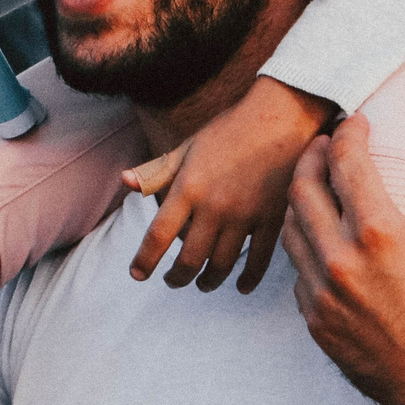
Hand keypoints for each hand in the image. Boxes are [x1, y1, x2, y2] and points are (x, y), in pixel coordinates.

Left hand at [126, 75, 331, 292]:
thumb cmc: (229, 130)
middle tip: (172, 280)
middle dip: (177, 277)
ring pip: (222, 265)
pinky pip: (259, 260)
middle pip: (190, 259)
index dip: (144, 260)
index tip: (138, 274)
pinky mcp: (272, 219)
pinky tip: (240, 286)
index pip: (158, 235)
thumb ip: (158, 171)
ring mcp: (245, 215)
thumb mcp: (188, 146)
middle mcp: (214, 206)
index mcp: (189, 187)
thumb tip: (125, 182)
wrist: (279, 117)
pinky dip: (248, 279)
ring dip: (208, 281)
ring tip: (202, 283)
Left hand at [284, 123, 404, 404]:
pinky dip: (305, 245)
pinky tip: (322, 237)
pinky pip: (297, 272)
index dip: (348, 132)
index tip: (355, 122)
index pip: (347, 162)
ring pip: (291, 230)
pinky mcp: (317, 323)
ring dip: (301, 199)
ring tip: (318, 185)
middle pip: (303, 189)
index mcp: (382, 235)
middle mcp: (343, 262)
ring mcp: (324, 296)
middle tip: (326, 145)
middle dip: (312, 157)